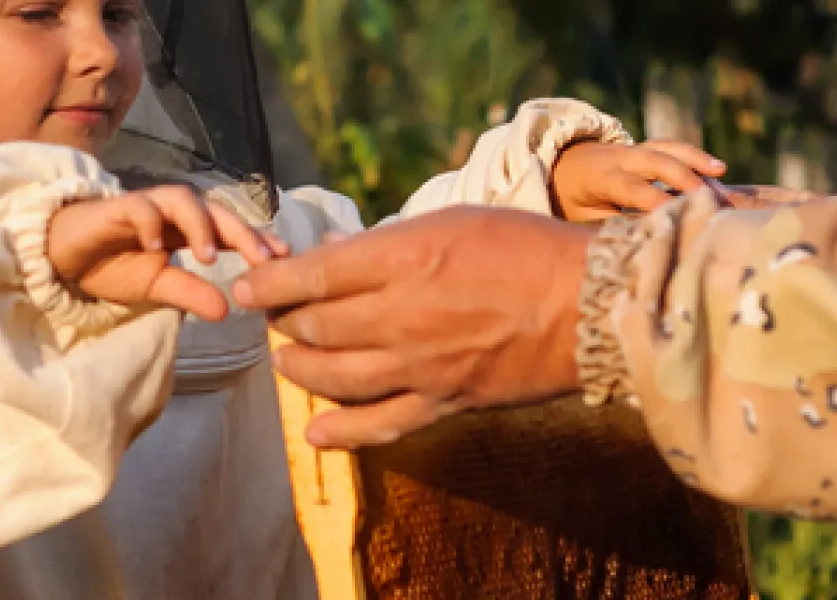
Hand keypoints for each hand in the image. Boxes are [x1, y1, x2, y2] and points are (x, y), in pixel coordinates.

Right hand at [48, 185, 288, 320]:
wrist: (63, 254)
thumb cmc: (111, 264)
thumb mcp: (155, 287)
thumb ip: (190, 294)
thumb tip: (226, 311)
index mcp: (188, 231)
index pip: (230, 231)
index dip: (257, 241)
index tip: (284, 260)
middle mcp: (173, 213)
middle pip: (217, 211)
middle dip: (243, 232)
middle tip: (264, 259)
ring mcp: (146, 206)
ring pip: (182, 200)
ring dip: (199, 224)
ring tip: (209, 256)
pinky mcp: (117, 207)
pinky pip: (139, 206)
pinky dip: (150, 221)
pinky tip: (156, 245)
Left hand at [233, 206, 592, 448]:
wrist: (590, 305)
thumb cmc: (527, 249)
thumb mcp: (452, 222)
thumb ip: (388, 243)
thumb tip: (335, 255)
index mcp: (403, 259)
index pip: (310, 276)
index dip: (268, 283)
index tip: (246, 286)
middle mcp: (402, 315)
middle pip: (314, 326)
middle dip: (282, 321)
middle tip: (274, 316)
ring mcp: (420, 365)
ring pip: (334, 375)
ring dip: (299, 368)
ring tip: (287, 360)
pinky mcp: (442, 401)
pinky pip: (380, 425)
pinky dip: (341, 431)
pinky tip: (316, 431)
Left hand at [549, 139, 726, 220]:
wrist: (562, 166)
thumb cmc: (574, 201)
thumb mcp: (582, 218)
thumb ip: (610, 227)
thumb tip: (638, 246)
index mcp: (601, 178)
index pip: (633, 189)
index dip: (656, 201)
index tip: (678, 217)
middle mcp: (619, 158)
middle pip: (655, 162)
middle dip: (683, 178)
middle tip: (709, 198)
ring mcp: (633, 149)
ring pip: (666, 148)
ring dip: (695, 159)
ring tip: (721, 171)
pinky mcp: (645, 147)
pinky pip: (671, 147)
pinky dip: (694, 155)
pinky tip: (717, 168)